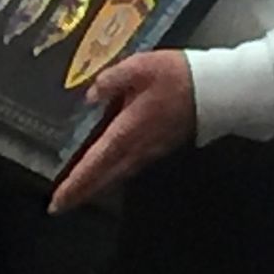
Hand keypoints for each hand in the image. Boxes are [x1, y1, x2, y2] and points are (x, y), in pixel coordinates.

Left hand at [48, 50, 194, 213]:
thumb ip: (111, 80)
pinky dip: (112, 173)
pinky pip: (129, 166)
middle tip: (60, 206)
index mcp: (128, 130)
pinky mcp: (160, 146)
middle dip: (81, 193)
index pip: (95, 163)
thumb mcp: (139, 66)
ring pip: (117, 175)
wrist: (216, 90)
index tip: (57, 202)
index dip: (76, 184)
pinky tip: (106, 168)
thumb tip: (91, 95)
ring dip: (96, 185)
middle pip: (105, 178)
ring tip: (78, 190)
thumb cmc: (178, 77)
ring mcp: (151, 150)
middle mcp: (138, 148)